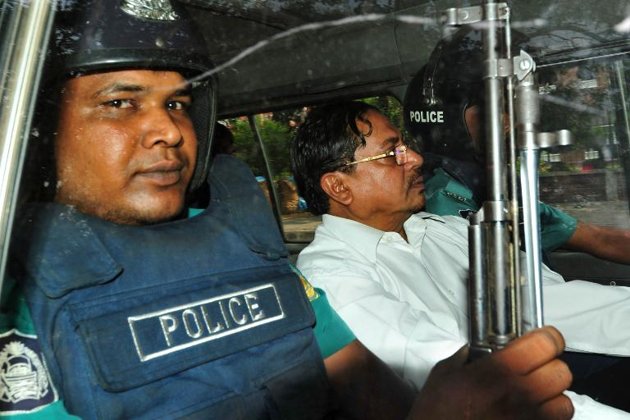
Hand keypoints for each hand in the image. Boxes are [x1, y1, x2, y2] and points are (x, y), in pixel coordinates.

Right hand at [409, 326, 573, 419]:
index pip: (545, 344)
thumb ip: (465, 358)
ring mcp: (527, 419)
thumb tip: (474, 351)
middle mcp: (519, 394)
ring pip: (565, 402)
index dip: (548, 338)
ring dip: (554, 396)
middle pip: (562, 371)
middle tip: (537, 365)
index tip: (543, 338)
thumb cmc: (437, 413)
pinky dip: (549, 417)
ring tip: (537, 393)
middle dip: (551, 366)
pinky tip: (531, 413)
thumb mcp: (443, 374)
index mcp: (498, 371)